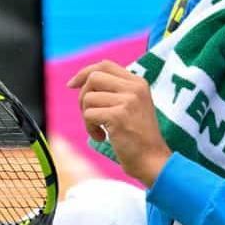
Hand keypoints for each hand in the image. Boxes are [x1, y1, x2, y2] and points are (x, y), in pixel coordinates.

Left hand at [68, 60, 170, 186]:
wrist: (152, 159)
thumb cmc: (139, 137)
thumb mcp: (133, 106)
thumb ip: (115, 91)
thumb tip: (81, 82)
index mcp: (138, 82)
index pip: (105, 65)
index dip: (85, 72)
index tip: (72, 85)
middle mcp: (135, 88)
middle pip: (94, 78)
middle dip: (83, 96)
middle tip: (89, 115)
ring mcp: (128, 100)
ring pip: (88, 98)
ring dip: (87, 117)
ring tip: (99, 130)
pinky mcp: (119, 116)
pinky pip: (89, 115)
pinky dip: (90, 129)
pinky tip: (102, 137)